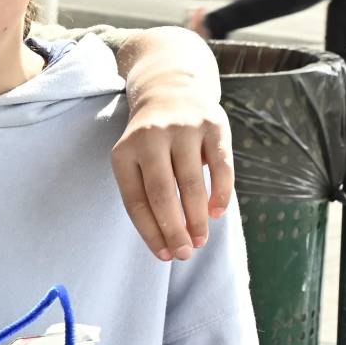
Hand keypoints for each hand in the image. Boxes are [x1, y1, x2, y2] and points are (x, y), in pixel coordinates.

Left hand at [114, 85, 233, 261]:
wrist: (171, 89)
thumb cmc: (151, 140)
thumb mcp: (135, 159)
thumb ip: (147, 194)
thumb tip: (166, 242)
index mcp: (124, 152)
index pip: (135, 201)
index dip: (150, 231)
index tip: (163, 255)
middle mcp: (151, 138)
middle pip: (162, 193)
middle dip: (174, 229)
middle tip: (184, 254)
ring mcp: (183, 129)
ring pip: (192, 183)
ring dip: (197, 218)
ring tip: (200, 240)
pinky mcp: (213, 125)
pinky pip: (221, 166)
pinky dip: (221, 193)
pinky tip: (217, 213)